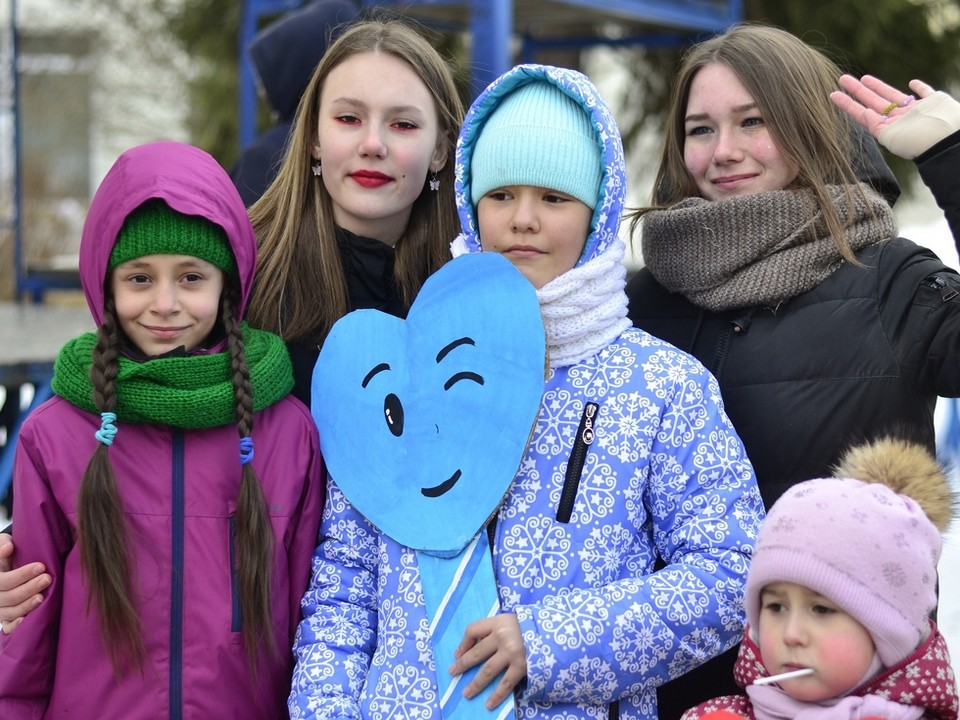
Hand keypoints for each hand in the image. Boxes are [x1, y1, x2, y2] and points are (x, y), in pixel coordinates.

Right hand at [0, 534, 49, 633]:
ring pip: (9, 612)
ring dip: (26, 606)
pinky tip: (27, 620)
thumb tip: (8, 547)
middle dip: (28, 588)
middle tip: (47, 579)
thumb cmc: (8, 552)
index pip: (3, 580)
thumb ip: (3, 544)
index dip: (22, 575)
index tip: (41, 566)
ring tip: (42, 598)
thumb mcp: (3, 544)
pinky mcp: (4, 617)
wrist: (7, 565)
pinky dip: (15, 626)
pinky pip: (7, 626)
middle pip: (8, 597)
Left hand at [448, 613, 525, 709]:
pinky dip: (496, 695)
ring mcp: (512, 652)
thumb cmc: (530, 625)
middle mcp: (502, 636)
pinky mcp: (522, 666)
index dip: (463, 643)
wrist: (555, 631)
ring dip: (476, 683)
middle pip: (476, 653)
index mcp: (498, 622)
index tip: (457, 654)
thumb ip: (494, 629)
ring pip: (488, 671)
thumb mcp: (510, 620)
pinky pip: (506, 684)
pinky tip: (489, 704)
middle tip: (453, 673)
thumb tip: (473, 646)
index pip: (472, 630)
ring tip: (466, 693)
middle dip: (463, 664)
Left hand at [831, 74, 959, 158]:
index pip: (862, 114)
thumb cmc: (919, 143)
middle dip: (858, 91)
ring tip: (863, 78)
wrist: (947, 142)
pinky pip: (925, 92)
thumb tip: (865, 112)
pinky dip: (919, 87)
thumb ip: (876, 125)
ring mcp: (917, 110)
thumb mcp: (891, 137)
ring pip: (893, 95)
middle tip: (842, 79)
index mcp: (887, 128)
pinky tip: (911, 82)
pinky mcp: (935, 101)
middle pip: (874, 101)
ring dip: (879, 87)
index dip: (848, 104)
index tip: (833, 94)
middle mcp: (899, 119)